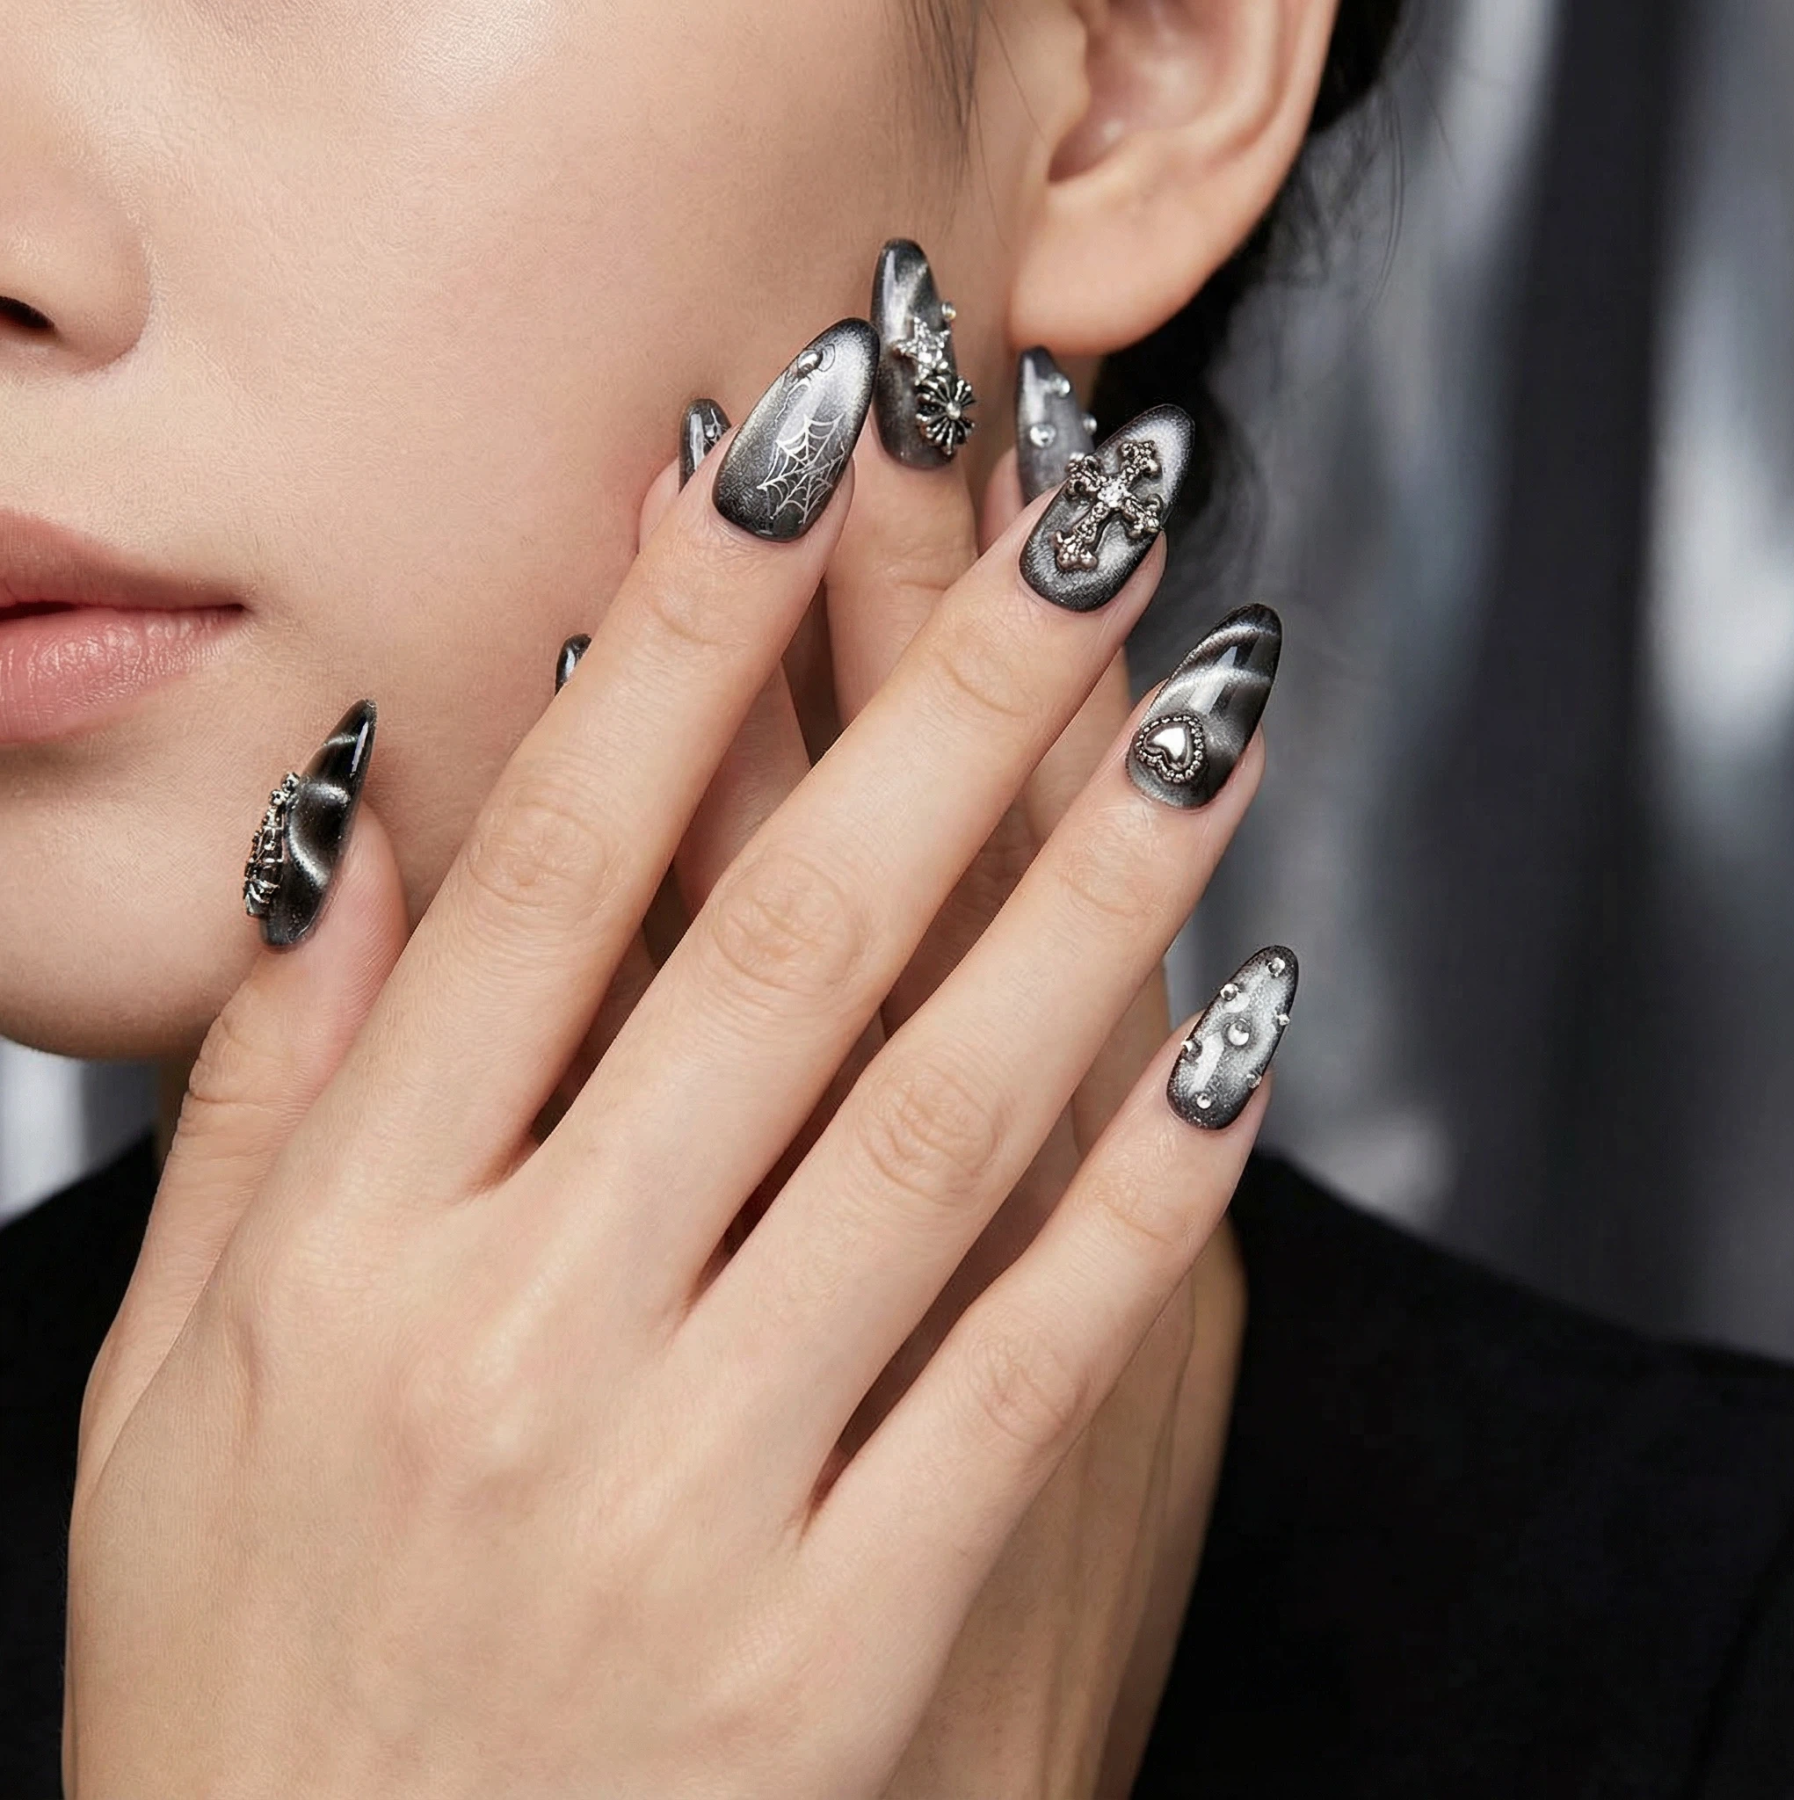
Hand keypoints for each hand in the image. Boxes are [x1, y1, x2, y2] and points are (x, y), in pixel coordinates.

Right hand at [70, 325, 1275, 1797]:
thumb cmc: (245, 1684)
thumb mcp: (168, 1388)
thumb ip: (267, 1102)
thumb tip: (366, 834)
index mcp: (351, 1255)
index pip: (544, 872)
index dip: (673, 638)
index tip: (781, 453)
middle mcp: (520, 1340)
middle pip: (774, 942)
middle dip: (949, 699)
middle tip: (1083, 527)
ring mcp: (689, 1493)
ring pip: (934, 1119)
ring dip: (1090, 896)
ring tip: (1204, 721)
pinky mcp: (835, 1644)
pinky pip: (1025, 1368)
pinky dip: (1142, 1196)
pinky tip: (1238, 1044)